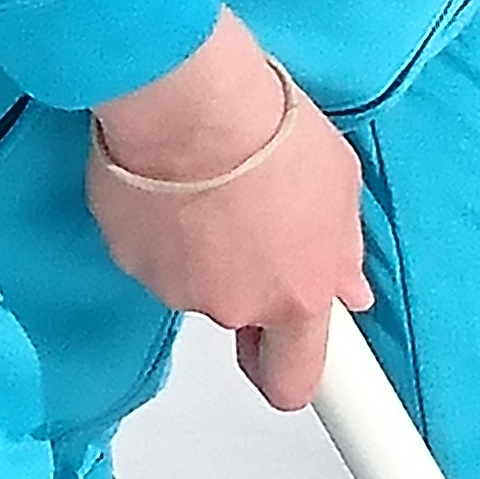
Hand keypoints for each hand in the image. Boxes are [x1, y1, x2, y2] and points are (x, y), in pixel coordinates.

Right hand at [85, 10, 370, 409]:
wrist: (189, 98)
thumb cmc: (266, 126)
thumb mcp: (339, 182)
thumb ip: (343, 249)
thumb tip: (348, 287)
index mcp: (298, 296)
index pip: (295, 381)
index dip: (291, 371)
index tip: (292, 360)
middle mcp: (237, 306)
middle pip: (242, 321)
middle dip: (248, 285)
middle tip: (252, 224)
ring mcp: (178, 288)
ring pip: (196, 285)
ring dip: (204, 251)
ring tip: (213, 187)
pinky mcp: (130, 259)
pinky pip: (154, 256)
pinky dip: (163, 230)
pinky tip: (175, 184)